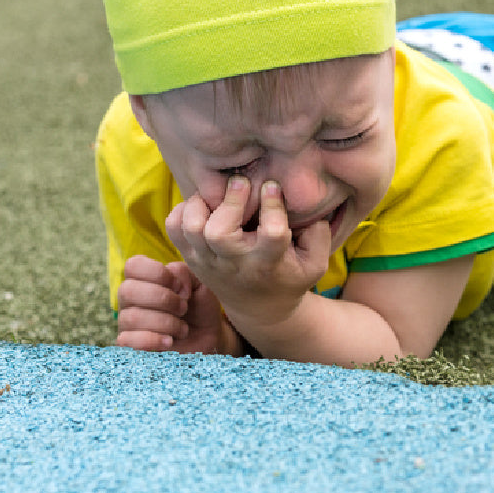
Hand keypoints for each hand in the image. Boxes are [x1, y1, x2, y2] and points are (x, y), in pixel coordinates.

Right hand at [116, 256, 229, 353]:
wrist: (207, 338)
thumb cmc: (200, 307)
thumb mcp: (199, 283)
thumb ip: (184, 272)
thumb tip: (171, 276)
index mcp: (144, 277)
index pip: (133, 265)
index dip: (157, 273)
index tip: (179, 286)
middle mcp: (130, 297)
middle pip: (128, 290)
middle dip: (163, 299)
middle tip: (184, 308)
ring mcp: (127, 321)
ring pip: (133, 317)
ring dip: (166, 323)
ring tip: (183, 328)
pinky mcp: (129, 344)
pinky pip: (127, 340)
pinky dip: (153, 340)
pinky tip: (169, 341)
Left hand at [165, 177, 331, 331]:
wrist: (260, 310)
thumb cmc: (290, 276)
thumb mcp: (316, 263)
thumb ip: (319, 234)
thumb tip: (305, 203)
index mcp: (269, 265)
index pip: (271, 234)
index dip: (272, 205)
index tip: (272, 186)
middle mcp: (234, 264)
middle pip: (220, 233)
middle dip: (230, 201)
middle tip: (242, 182)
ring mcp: (209, 262)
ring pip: (192, 228)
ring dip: (203, 203)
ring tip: (220, 193)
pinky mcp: (192, 258)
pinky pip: (174, 229)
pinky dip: (182, 211)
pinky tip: (204, 206)